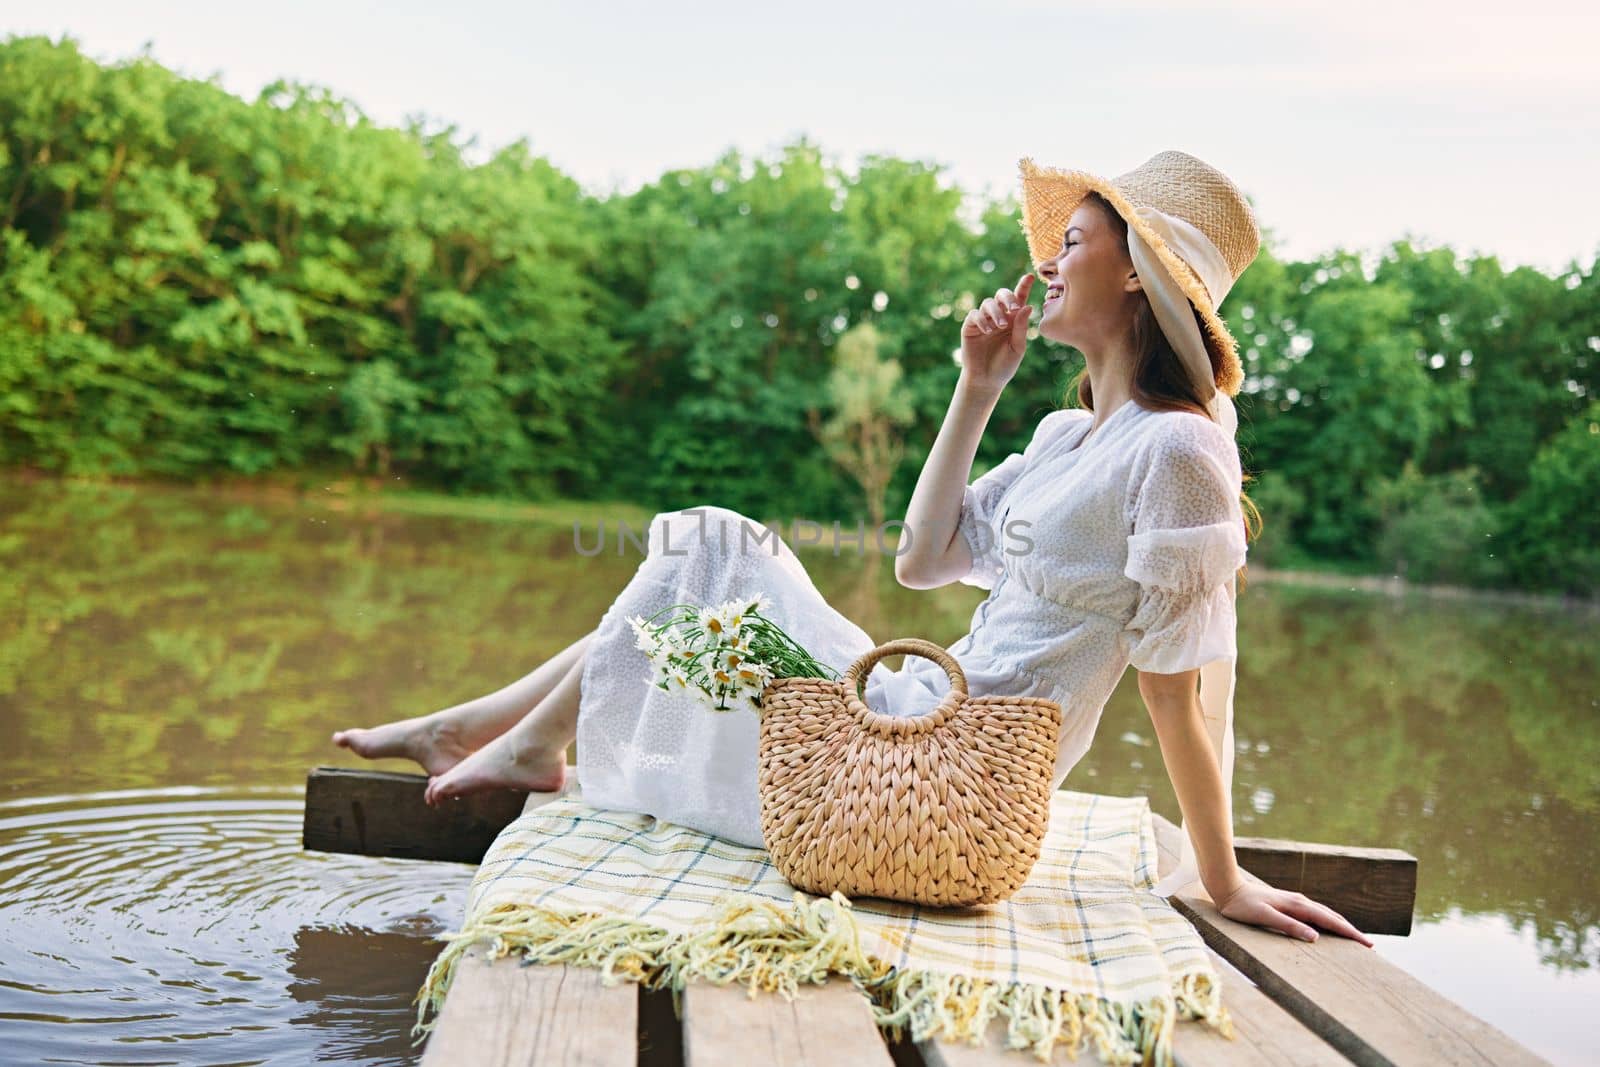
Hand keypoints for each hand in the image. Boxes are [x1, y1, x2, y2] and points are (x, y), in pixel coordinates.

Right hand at [960, 273, 1034, 391]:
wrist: (986, 380)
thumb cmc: (1004, 365)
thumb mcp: (1018, 347)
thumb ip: (1022, 327)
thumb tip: (1027, 306)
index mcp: (1013, 320)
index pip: (1019, 299)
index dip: (1024, 286)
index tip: (1030, 277)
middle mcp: (999, 316)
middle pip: (1002, 295)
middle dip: (1008, 298)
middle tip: (1014, 309)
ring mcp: (983, 321)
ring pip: (988, 303)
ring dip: (996, 312)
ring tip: (1000, 326)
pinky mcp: (970, 327)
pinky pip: (975, 315)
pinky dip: (982, 319)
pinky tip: (988, 330)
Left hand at [1214, 880, 1375, 947]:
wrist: (1227, 887)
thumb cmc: (1242, 906)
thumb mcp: (1264, 917)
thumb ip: (1289, 926)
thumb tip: (1316, 937)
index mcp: (1298, 906)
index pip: (1330, 921)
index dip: (1350, 933)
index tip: (1367, 944)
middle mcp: (1300, 902)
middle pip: (1332, 917)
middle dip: (1351, 931)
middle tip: (1369, 946)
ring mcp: (1295, 901)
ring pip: (1325, 914)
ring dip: (1341, 925)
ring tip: (1354, 938)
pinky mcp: (1288, 904)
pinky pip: (1315, 914)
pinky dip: (1328, 921)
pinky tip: (1327, 928)